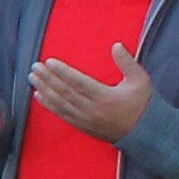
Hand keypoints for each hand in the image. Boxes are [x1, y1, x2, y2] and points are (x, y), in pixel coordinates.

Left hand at [29, 41, 161, 144]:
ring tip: (33, 78)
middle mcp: (92, 110)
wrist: (145, 133)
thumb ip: (127, 62)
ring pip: (60, 104)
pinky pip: (62, 115)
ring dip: (44, 90)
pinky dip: (49, 105)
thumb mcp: (140, 80)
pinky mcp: (83, 127)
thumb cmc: (143, 104)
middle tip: (35, 67)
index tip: (49, 62)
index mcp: (105, 97)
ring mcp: (86, 120)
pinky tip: (39, 96)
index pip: (78, 82)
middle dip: (48, 79)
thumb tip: (116, 45)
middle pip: (65, 92)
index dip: (62, 72)